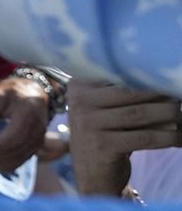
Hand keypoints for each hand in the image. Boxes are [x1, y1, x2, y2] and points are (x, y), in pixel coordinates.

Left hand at [0, 74, 50, 171]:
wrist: (34, 92)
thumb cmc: (13, 91)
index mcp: (28, 112)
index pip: (14, 136)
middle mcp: (38, 129)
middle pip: (16, 150)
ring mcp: (39, 140)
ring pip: (19, 159)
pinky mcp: (36, 147)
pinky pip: (21, 161)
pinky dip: (5, 165)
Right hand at [66, 78, 181, 195]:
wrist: (92, 176)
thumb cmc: (107, 137)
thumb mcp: (109, 111)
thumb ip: (128, 97)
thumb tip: (166, 88)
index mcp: (79, 86)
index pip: (119, 74)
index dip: (147, 78)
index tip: (167, 81)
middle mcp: (79, 101)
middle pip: (132, 91)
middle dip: (162, 95)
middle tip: (180, 98)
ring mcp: (88, 123)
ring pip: (140, 113)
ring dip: (171, 115)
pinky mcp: (102, 145)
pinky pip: (145, 137)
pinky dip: (168, 137)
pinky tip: (180, 138)